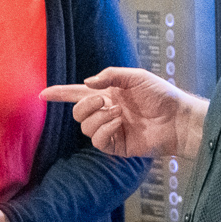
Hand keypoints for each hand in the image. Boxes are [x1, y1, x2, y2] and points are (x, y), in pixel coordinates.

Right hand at [42, 67, 208, 158]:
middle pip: (77, 112)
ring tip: (119, 113)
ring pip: (85, 127)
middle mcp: (106, 112)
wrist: (177, 119)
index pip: (77, 94)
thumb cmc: (161, 96)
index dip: (60, 93)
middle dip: (85, 105)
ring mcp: (110, 130)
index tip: (43, 94)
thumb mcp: (135, 76)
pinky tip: (119, 124)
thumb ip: (109, 75)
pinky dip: (104, 130)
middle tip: (104, 101)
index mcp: (107, 94)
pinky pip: (97, 140)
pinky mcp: (117, 145)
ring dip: (99, 117)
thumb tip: (86, 83)